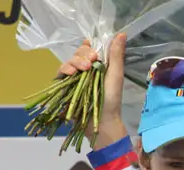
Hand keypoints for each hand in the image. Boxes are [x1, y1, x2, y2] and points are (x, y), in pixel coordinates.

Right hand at [57, 33, 127, 148]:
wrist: (101, 121)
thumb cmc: (111, 100)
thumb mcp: (116, 75)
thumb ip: (116, 55)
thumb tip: (122, 33)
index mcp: (99, 66)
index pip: (91, 48)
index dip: (91, 46)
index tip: (96, 52)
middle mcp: (86, 70)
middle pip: (79, 53)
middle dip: (84, 55)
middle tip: (91, 63)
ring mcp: (75, 78)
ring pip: (70, 60)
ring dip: (76, 62)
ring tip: (84, 70)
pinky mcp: (65, 85)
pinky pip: (61, 72)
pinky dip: (65, 69)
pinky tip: (71, 73)